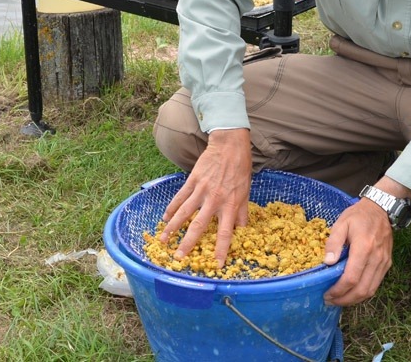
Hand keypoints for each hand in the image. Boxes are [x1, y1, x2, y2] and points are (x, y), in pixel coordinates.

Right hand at [159, 128, 252, 266]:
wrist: (229, 146)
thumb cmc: (240, 170)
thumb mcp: (246, 192)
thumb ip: (242, 213)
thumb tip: (242, 231)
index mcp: (230, 205)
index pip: (225, 233)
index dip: (221, 250)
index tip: (216, 265)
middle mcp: (214, 200)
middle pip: (199, 226)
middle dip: (188, 243)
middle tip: (179, 258)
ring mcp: (201, 190)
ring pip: (184, 212)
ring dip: (173, 227)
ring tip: (163, 240)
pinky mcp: (192, 180)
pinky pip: (179, 197)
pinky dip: (171, 208)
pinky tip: (164, 218)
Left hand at [322, 198, 392, 305]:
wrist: (381, 209)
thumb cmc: (358, 216)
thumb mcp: (341, 223)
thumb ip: (334, 242)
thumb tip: (328, 262)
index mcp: (364, 248)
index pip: (351, 277)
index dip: (339, 290)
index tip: (327, 294)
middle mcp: (376, 258)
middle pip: (362, 289)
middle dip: (345, 300)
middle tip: (331, 301)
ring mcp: (384, 262)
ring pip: (370, 290)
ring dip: (354, 299)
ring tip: (339, 300)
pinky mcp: (387, 264)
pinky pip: (376, 284)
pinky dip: (363, 292)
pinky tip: (351, 292)